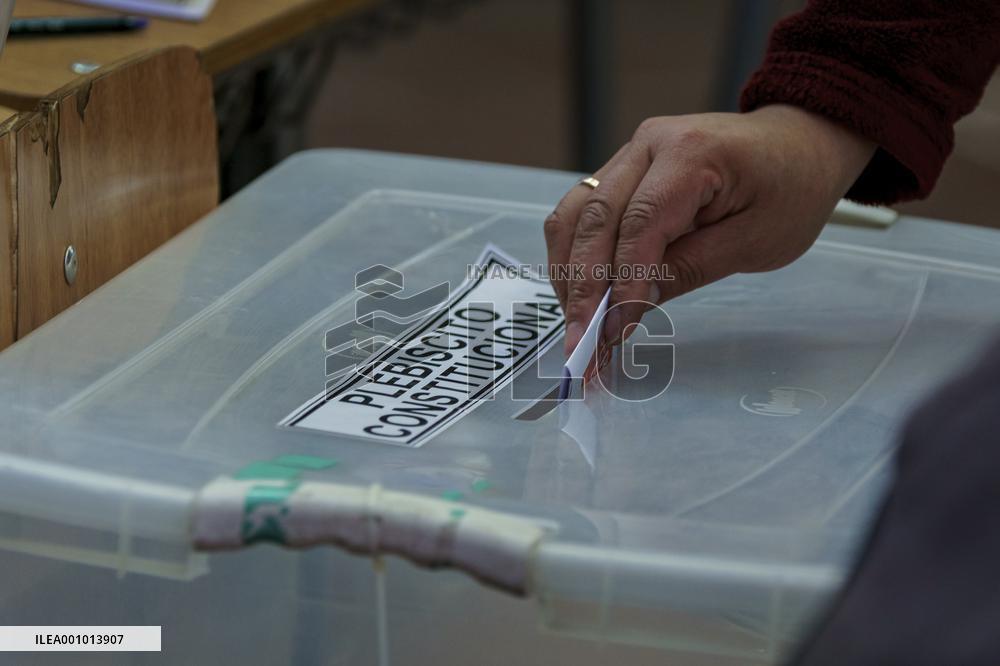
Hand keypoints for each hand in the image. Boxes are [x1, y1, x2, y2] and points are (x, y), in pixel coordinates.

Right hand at [544, 104, 875, 354]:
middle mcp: (649, 144)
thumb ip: (689, 269)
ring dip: (568, 272)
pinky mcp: (621, 170)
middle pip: (593, 218)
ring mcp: (629, 154)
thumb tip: (631, 306)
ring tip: (576, 323)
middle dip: (581, 287)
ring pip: (574, 214)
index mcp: (691, 152)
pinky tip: (580, 292)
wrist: (799, 143)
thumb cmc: (790, 190)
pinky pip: (582, 212)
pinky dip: (574, 255)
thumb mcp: (755, 241)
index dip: (620, 282)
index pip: (639, 224)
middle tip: (578, 343)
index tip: (612, 332)